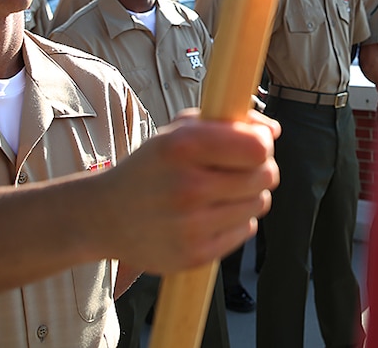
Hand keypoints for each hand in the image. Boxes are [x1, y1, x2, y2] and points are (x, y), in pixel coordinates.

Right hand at [95, 110, 278, 273]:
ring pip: (259, 204)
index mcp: (182, 146)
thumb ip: (227, 122)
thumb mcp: (178, 132)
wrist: (105, 217)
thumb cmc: (150, 168)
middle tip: (242, 169)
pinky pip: (246, 230)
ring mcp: (191, 225)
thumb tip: (272, 131)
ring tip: (224, 192)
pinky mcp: (195, 255)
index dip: (263, 143)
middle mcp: (187, 186)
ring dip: (250, 195)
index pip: (257, 147)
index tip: (255, 144)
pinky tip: (213, 214)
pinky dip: (238, 220)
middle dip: (261, 169)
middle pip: (265, 175)